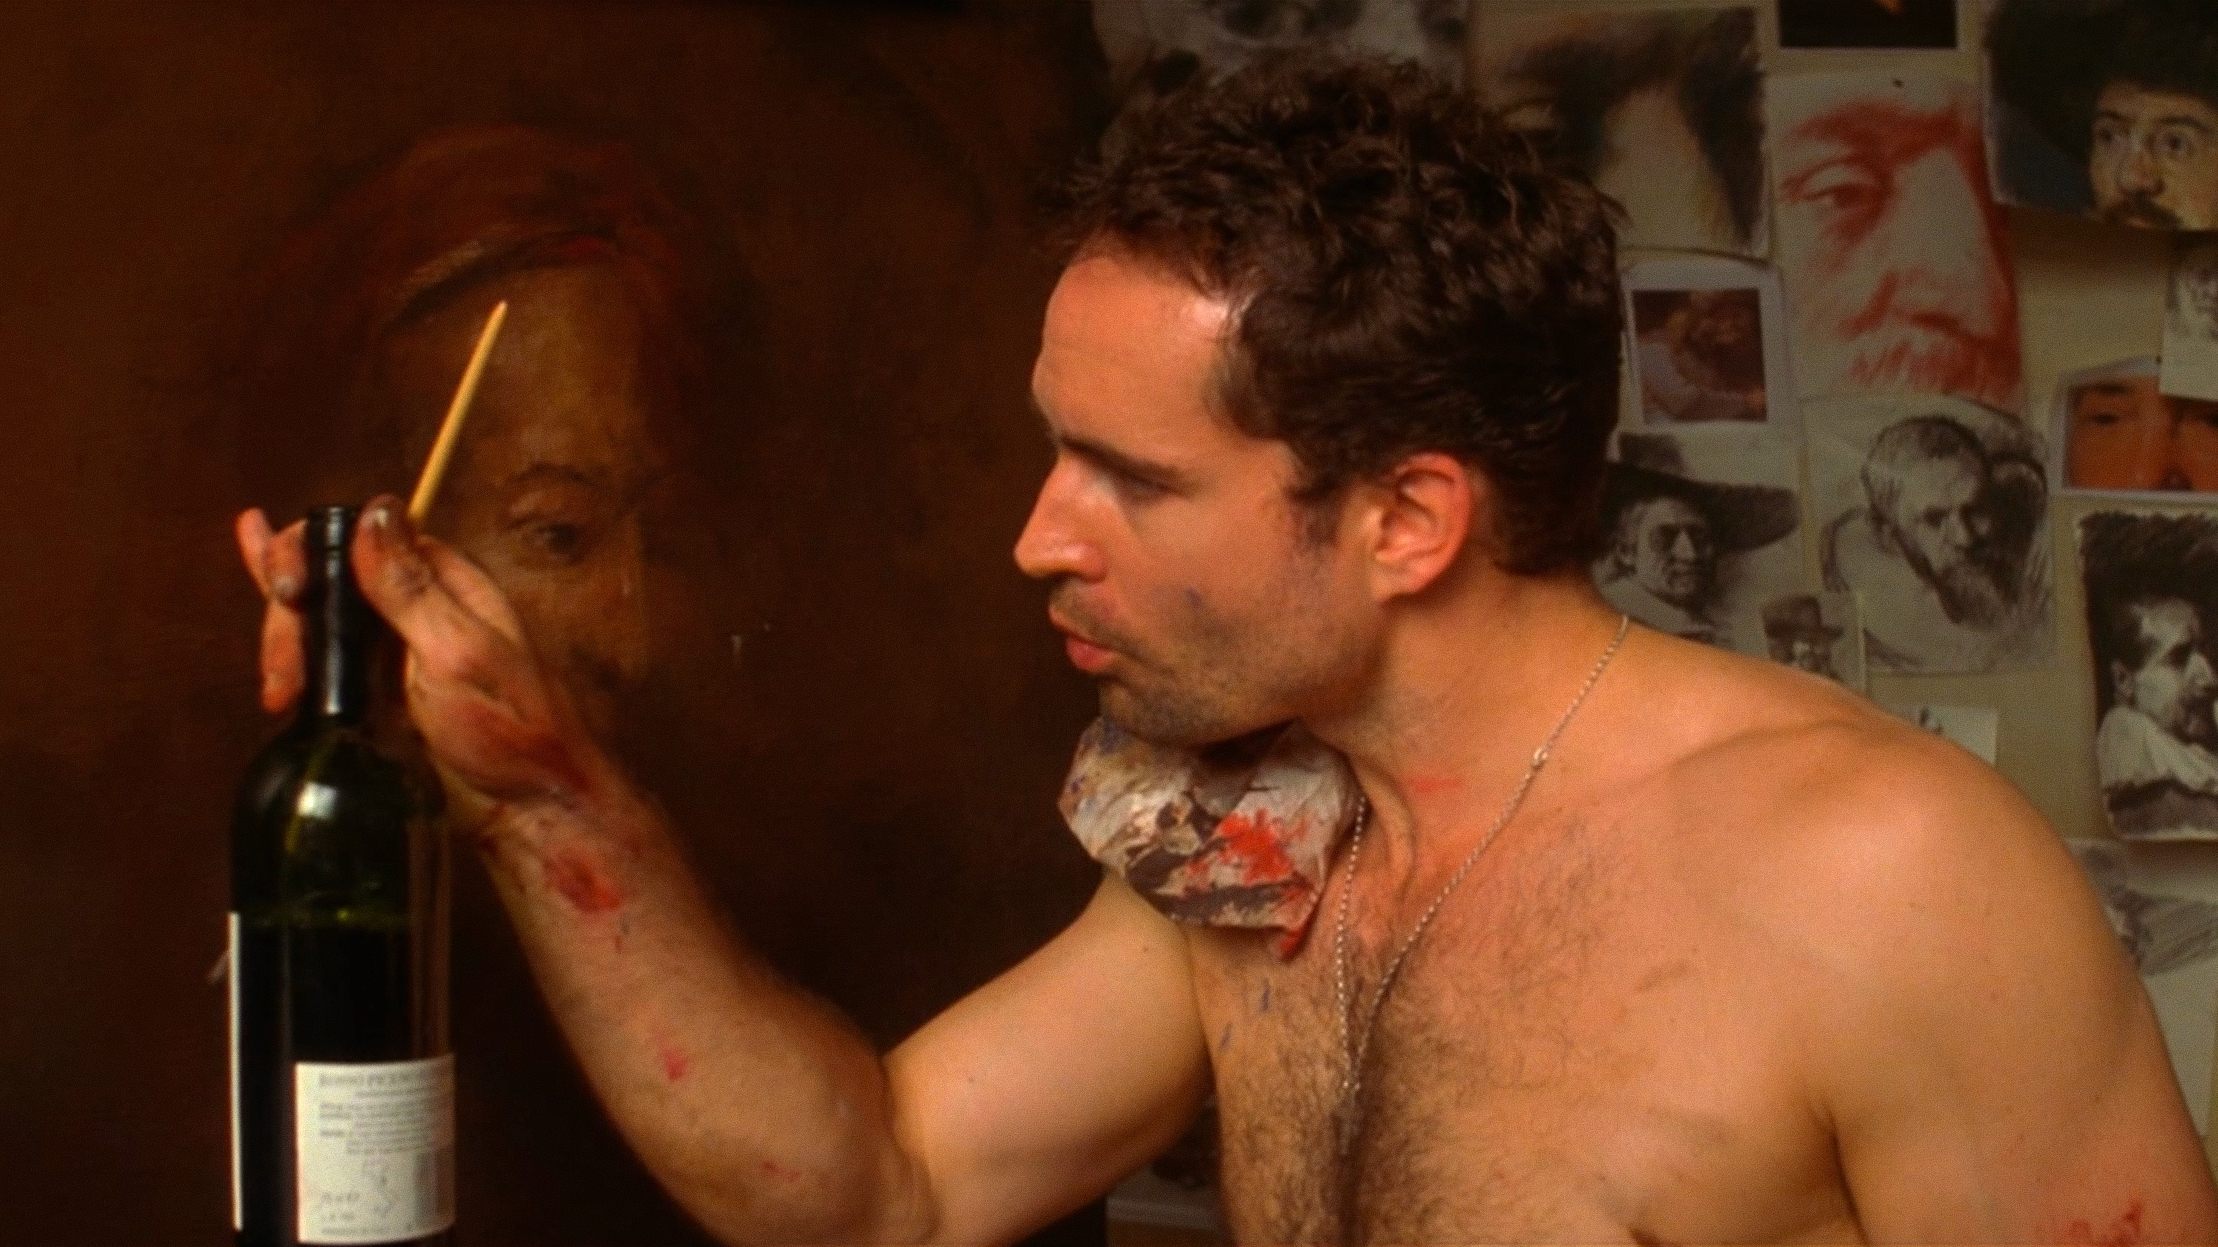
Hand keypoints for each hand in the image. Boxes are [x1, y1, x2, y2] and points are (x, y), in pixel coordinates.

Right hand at [236, 497, 614, 829]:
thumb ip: (411, 587)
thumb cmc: (512, 730)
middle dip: (292, 613)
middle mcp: (416, 604)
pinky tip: (253, 590)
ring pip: (320, 618)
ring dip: (285, 645)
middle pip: (329, 578)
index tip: (288, 593)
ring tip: (278, 696)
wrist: (530, 809)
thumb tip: (373, 511)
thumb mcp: (458, 652)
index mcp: (444, 579)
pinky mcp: (378, 691)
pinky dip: (290, 640)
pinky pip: (326, 654)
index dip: (311, 553)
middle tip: (281, 674)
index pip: (360, 536)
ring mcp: (394, 649)